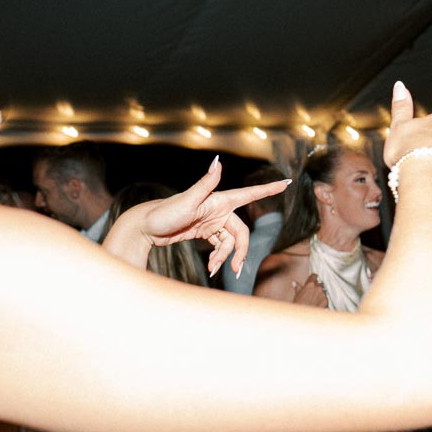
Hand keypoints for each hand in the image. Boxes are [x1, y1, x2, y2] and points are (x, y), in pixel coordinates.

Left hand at [128, 157, 289, 276]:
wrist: (145, 228)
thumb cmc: (164, 212)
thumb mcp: (187, 200)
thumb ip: (205, 183)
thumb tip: (218, 162)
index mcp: (219, 200)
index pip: (249, 194)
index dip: (268, 189)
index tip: (286, 184)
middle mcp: (218, 210)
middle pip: (240, 232)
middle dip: (240, 251)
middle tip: (237, 268)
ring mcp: (212, 222)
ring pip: (230, 242)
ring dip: (225, 257)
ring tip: (213, 269)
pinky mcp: (204, 232)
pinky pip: (219, 246)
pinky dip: (217, 256)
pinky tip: (210, 266)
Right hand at [290, 273, 328, 307]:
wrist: (304, 315)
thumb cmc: (299, 305)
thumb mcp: (297, 294)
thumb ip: (297, 287)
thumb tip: (294, 283)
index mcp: (310, 284)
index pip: (314, 276)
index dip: (313, 278)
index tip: (312, 279)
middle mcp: (318, 288)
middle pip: (319, 284)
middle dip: (316, 287)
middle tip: (311, 293)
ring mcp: (322, 294)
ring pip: (323, 291)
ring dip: (320, 294)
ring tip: (314, 300)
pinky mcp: (326, 301)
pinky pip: (325, 298)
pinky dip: (322, 300)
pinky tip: (317, 304)